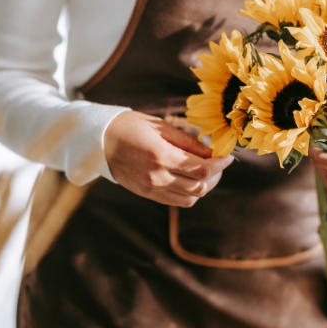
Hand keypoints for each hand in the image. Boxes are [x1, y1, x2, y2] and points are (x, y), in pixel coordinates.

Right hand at [104, 111, 233, 207]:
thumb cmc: (129, 126)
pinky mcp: (146, 194)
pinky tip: (191, 179)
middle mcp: (157, 176)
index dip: (221, 164)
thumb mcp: (160, 126)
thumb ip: (187, 142)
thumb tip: (212, 151)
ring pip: (191, 198)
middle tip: (220, 163)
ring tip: (208, 173)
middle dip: (217, 175)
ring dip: (205, 186)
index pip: (202, 168)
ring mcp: (151, 188)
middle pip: (200, 186)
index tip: (228, 156)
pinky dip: (190, 193)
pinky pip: (176, 201)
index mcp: (161, 155)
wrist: (97, 142)